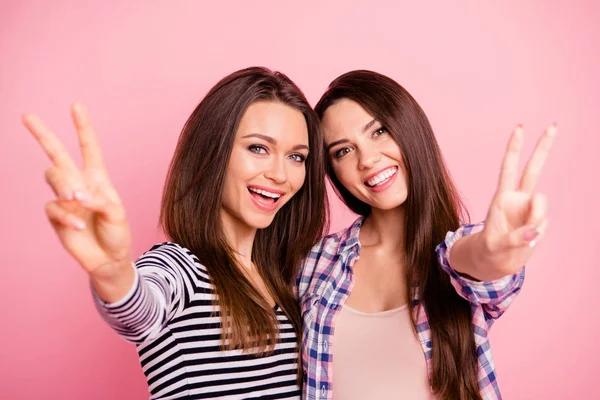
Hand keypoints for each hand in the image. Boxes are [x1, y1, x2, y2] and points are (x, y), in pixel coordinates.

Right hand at [24, 103, 131, 279]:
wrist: (108, 258)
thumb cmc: (117, 232)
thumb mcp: (117, 213)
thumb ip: (99, 200)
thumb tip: (76, 196)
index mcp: (97, 177)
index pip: (88, 148)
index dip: (82, 127)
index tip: (75, 106)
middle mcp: (79, 183)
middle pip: (57, 154)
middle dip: (43, 134)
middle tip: (27, 116)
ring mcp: (65, 199)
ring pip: (52, 177)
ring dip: (63, 186)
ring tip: (76, 200)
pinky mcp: (56, 215)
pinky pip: (53, 207)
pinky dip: (67, 216)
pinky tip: (79, 226)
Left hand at [478, 124, 556, 276]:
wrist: (496, 261)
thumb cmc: (490, 250)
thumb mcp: (496, 246)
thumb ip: (516, 238)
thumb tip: (536, 231)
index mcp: (502, 198)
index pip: (509, 168)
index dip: (514, 149)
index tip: (520, 128)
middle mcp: (517, 199)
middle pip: (533, 169)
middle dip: (543, 147)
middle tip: (554, 125)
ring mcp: (529, 209)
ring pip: (543, 205)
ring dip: (536, 220)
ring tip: (521, 236)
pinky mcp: (538, 220)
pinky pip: (544, 223)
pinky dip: (538, 234)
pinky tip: (528, 239)